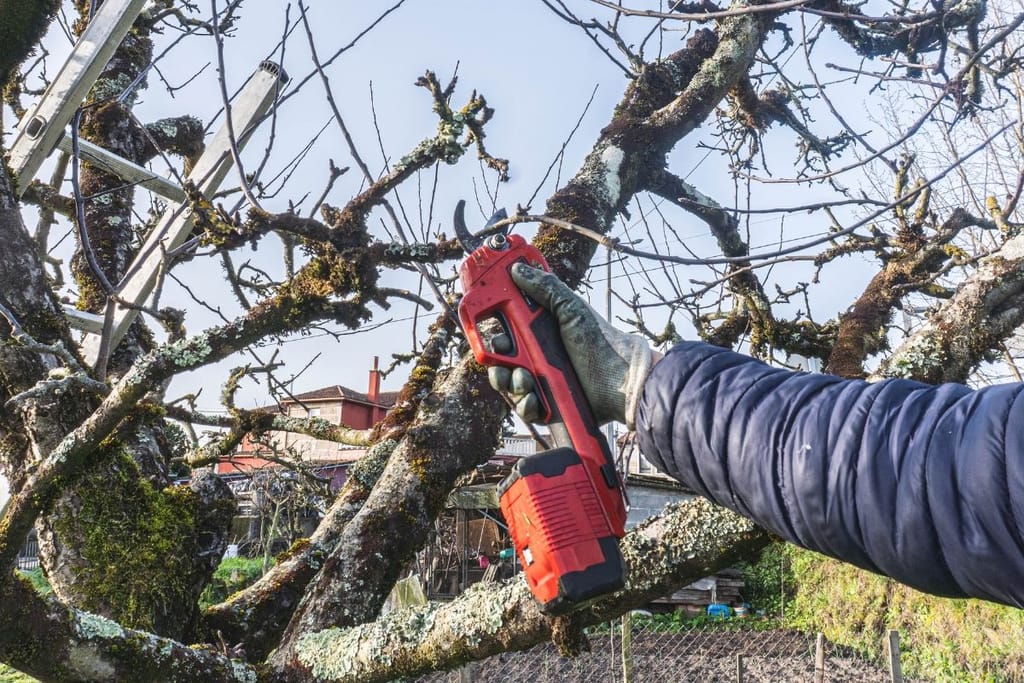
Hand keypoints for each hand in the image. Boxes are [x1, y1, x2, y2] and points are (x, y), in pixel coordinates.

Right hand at [487, 263, 655, 428]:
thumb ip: (546, 287)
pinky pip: (523, 406)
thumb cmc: (602, 344)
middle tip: (503, 357)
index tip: (482, 323)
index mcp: (540, 331)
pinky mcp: (546, 406)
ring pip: (507, 383)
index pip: (505, 328)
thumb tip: (519, 268)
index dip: (491, 327)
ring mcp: (541, 381)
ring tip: (527, 378)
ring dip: (511, 381)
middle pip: (499, 357)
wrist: (622, 383)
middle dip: (496, 359)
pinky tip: (536, 398)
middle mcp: (537, 355)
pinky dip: (526, 403)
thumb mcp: (573, 310)